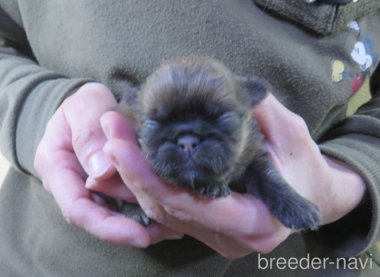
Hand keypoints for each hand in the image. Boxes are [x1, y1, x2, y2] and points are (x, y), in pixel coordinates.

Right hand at [34, 83, 181, 247]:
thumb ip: (89, 132)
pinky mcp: (106, 190)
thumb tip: (101, 172)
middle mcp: (68, 185)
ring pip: (114, 215)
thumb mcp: (85, 104)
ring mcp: (87, 190)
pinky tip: (171, 214)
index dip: (107, 227)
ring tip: (177, 225)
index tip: (140, 236)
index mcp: (54, 166)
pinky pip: (125, 205)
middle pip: (98, 218)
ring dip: (144, 222)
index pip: (77, 208)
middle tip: (171, 230)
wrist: (88, 106)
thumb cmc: (84, 102)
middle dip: (132, 228)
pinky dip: (147, 211)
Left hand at [101, 93, 364, 257]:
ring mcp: (214, 237)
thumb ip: (259, 114)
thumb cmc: (306, 164)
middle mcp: (230, 238)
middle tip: (108, 131)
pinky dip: (143, 184)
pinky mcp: (204, 228)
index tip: (117, 144)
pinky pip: (165, 210)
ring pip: (159, 212)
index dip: (148, 176)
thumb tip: (227, 91)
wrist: (315, 193)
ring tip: (110, 137)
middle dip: (130, 170)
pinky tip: (123, 158)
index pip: (188, 203)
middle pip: (165, 209)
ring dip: (130, 176)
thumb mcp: (290, 134)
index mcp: (254, 222)